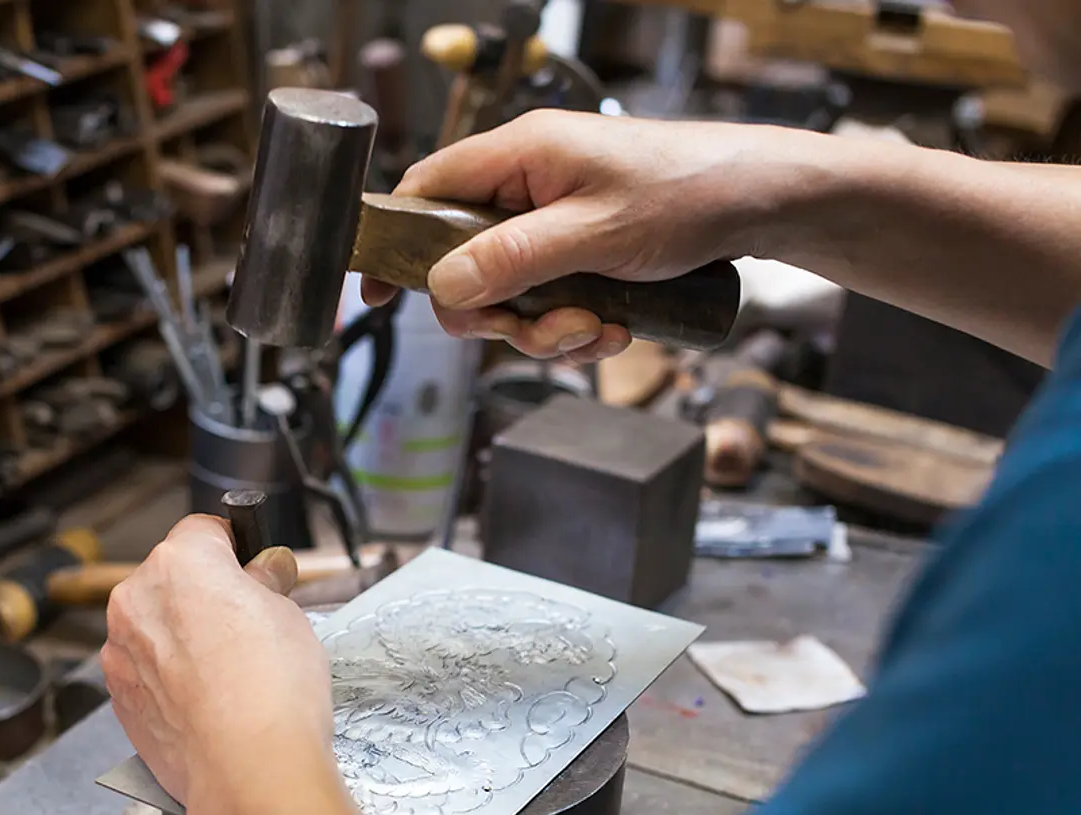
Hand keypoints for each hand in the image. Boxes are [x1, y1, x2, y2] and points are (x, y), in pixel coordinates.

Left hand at [101, 516, 333, 814]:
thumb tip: (265, 569)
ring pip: (155, 626)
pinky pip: (146, 669)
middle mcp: (136, 599)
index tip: (254, 571)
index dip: (234, 550)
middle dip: (203, 594)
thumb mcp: (289, 614)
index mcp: (179, 562)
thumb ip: (265, 583)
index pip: (204, 531)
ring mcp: (120, 651)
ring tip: (229, 672)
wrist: (248, 771)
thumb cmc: (273, 689)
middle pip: (171, 578)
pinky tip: (208, 701)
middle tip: (248, 627)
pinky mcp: (119, 697)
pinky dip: (170, 677)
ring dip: (183, 636)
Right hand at [363, 111, 792, 360]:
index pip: (426, 193)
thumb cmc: (691, 192)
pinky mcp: (579, 253)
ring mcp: (552, 223)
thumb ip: (514, 259)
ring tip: (598, 328)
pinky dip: (572, 327)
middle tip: (544, 329)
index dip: (396, 246)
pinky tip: (615, 328)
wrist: (765, 204)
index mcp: (520, 155)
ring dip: (545, 328)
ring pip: (508, 294)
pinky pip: (546, 302)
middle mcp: (527, 187)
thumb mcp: (596, 233)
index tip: (379, 297)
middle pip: (462, 263)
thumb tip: (443, 285)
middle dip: (500, 313)